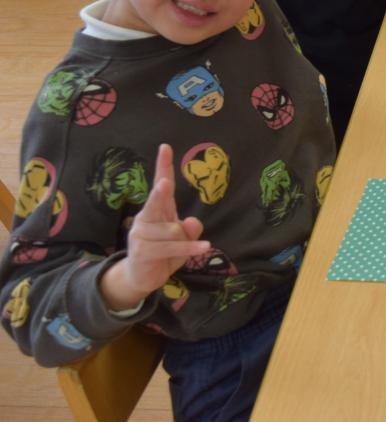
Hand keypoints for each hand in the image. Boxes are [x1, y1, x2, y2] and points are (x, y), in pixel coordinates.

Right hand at [99, 144, 208, 310]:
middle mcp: (146, 217)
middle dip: (161, 193)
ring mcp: (141, 234)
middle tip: (165, 184)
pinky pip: (173, 247)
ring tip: (182, 249)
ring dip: (184, 242)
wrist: (142, 277)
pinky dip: (190, 248)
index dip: (163, 166)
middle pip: (157, 202)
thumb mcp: (183, 239)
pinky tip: (205, 246)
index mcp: (157, 209)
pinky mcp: (142, 251)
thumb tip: (191, 222)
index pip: (161, 183)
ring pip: (173, 231)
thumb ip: (191, 229)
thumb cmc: (165, 252)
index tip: (166, 147)